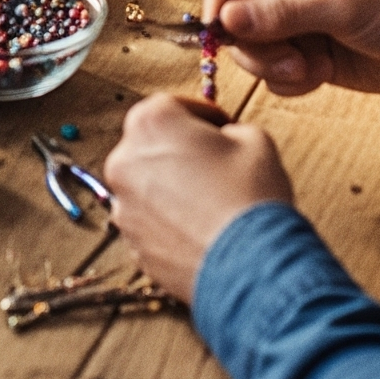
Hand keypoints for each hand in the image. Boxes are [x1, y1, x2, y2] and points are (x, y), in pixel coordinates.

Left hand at [102, 95, 291, 303]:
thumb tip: (223, 140)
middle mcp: (124, 160)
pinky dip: (170, 224)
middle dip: (182, 153)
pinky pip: (152, 224)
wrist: (253, 271)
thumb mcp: (254, 140)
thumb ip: (230, 129)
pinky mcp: (134, 245)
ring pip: (150, 187)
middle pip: (155, 147)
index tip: (222, 130)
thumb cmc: (252, 197)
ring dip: (174, 189)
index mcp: (149, 122)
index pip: (174, 107)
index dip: (204, 118)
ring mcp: (125, 206)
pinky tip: (202, 232)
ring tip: (211, 205)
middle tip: (217, 168)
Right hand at [203, 0, 379, 109]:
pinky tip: (320, 76)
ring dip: (273, 65)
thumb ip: (284, 14)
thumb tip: (228, 20)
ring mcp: (300, 21)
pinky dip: (290, 79)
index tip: (217, 34)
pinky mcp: (312, 52)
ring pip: (254, 46)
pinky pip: (277, 70)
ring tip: (309, 70)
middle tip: (286, 62)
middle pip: (238, 13)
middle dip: (253, 43)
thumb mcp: (345, 7)